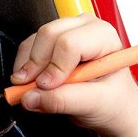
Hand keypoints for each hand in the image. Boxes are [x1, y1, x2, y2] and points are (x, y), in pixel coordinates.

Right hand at [10, 13, 137, 136]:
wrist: (113, 108)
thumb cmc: (114, 102)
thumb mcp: (95, 105)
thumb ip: (63, 100)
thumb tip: (30, 97)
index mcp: (104, 37)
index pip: (70, 43)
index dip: (55, 66)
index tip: (47, 87)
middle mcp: (85, 28)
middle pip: (49, 35)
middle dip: (36, 64)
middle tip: (31, 90)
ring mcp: (67, 31)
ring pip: (35, 40)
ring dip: (28, 66)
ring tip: (31, 90)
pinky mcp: (52, 42)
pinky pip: (28, 47)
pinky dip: (23, 66)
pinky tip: (30, 84)